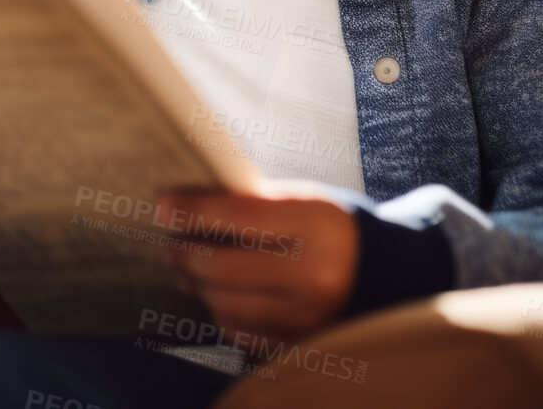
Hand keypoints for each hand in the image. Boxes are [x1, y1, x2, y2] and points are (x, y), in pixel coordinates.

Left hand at [156, 181, 358, 351]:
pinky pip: (239, 332)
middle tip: (171, 243)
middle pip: (221, 267)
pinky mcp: (300, 342)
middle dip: (184, 252)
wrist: (381, 272)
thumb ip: (247, 204)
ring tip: (186, 267)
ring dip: (196, 284)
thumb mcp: (300, 200)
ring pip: (223, 304)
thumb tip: (181, 207)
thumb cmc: (330, 227)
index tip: (162, 206)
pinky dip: (220, 311)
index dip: (190, 211)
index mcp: (316, 225)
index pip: (235, 217)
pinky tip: (217, 294)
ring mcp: (307, 316)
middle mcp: (314, 275)